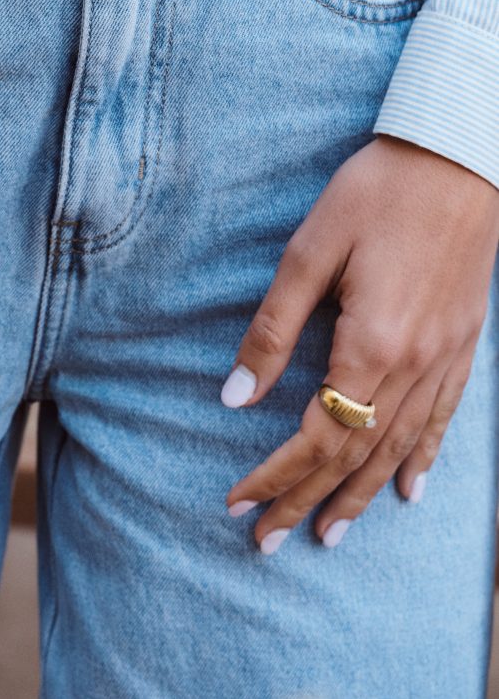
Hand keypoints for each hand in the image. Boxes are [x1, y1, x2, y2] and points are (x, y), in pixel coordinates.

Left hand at [221, 136, 498, 552]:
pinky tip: (411, 490)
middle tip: (269, 541)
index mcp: (371, 344)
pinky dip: (424, 458)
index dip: (275, 474)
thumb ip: (272, 329)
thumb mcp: (308, 251)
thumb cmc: (375, 193)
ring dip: (362, 495)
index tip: (238, 502)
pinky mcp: (465, 342)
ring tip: (330, 532)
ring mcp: (446, 357)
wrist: (456, 157)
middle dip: (309, 500)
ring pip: (400, 447)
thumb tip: (233, 398)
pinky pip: (444, 418)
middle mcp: (414, 364)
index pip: (317, 435)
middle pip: (356, 453)